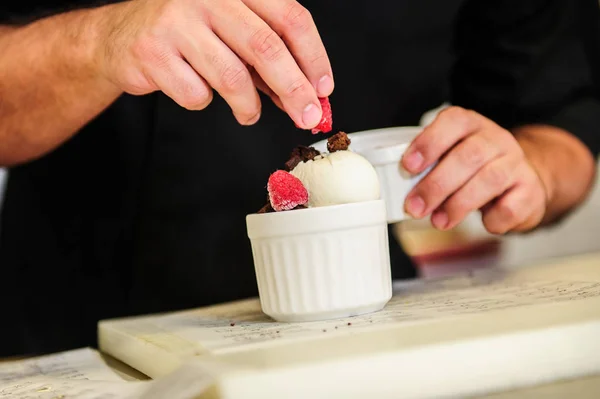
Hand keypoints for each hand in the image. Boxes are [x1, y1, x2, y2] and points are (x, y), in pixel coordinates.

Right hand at [95, 0, 332, 127]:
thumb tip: (306, 94)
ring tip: (249, 113)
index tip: (324, 88)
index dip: (313, 56)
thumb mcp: (231, 34)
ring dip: (249, 106)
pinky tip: (196, 91)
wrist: (119, 37)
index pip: (289, 17)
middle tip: (306, 115)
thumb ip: (266, 59)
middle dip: (294, 90)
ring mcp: (177, 21)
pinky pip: (197, 94)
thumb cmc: (186, 36)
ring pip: (233, 77)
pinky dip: (204, 102)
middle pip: (266, 47)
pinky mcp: (154, 51)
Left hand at [401, 106, 548, 233]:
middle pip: (468, 156)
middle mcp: (496, 139)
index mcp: (471, 125)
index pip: (453, 122)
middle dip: (437, 185)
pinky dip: (491, 220)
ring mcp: (516, 164)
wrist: (521, 180)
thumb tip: (403, 189)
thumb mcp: (451, 157)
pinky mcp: (530, 191)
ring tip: (438, 221)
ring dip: (457, 205)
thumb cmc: (474, 169)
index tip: (408, 166)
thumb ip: (430, 166)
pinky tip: (481, 222)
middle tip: (415, 207)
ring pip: (489, 180)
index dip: (429, 142)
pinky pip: (510, 208)